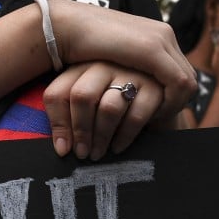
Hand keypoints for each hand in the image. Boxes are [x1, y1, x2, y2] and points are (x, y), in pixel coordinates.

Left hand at [44, 63, 162, 160]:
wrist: (160, 93)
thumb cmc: (115, 105)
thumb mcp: (89, 108)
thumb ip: (68, 121)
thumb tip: (62, 149)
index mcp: (80, 67)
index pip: (58, 93)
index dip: (58, 124)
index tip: (64, 149)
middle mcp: (104, 64)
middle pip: (82, 96)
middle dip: (81, 131)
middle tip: (83, 153)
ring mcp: (131, 72)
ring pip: (109, 108)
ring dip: (101, 136)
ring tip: (98, 153)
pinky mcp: (155, 86)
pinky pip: (136, 115)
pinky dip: (125, 136)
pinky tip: (118, 147)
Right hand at [50, 0, 196, 119]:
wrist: (66, 27)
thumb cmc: (80, 48)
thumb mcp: (113, 60)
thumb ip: (128, 69)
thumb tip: (133, 90)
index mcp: (155, 35)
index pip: (180, 70)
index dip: (172, 96)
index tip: (155, 113)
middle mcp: (163, 34)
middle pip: (188, 76)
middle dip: (177, 103)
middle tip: (158, 121)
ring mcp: (160, 39)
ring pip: (188, 81)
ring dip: (174, 106)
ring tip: (155, 121)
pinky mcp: (152, 49)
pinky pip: (178, 83)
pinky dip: (170, 102)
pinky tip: (152, 115)